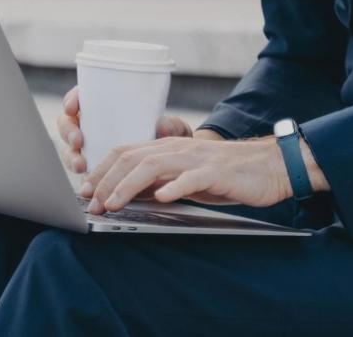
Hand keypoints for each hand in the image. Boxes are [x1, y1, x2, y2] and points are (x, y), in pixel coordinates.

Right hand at [55, 86, 196, 177]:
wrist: (174, 167)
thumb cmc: (170, 139)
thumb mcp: (174, 129)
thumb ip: (171, 126)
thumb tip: (162, 125)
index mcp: (108, 106)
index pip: (83, 96)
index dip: (73, 99)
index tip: (73, 107)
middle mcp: (95, 126)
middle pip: (69, 123)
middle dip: (68, 131)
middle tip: (78, 141)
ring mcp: (91, 148)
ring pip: (70, 148)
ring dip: (70, 156)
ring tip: (81, 166)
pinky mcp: (94, 169)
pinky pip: (80, 170)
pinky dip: (80, 174)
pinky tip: (85, 179)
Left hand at [77, 135, 294, 212]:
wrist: (267, 167)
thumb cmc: (226, 175)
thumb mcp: (185, 178)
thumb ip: (159, 182)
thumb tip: (129, 195)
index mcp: (167, 149)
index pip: (124, 152)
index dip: (101, 169)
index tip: (85, 190)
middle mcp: (177, 149)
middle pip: (131, 158)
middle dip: (106, 180)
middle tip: (91, 202)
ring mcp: (195, 158)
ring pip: (153, 165)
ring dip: (128, 185)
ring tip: (113, 203)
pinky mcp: (216, 172)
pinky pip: (192, 178)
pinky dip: (174, 187)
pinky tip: (162, 197)